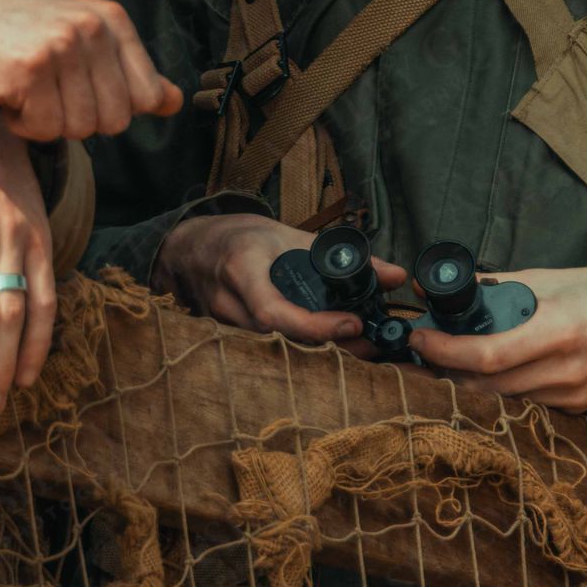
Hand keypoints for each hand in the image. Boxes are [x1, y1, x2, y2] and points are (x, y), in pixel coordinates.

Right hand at [0, 0, 182, 142]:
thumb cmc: (1, 36)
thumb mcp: (72, 43)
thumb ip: (126, 73)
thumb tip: (175, 102)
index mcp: (110, 17)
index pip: (142, 97)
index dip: (102, 106)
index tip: (68, 83)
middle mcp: (92, 26)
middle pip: (114, 121)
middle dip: (73, 118)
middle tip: (38, 87)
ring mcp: (62, 45)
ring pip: (80, 129)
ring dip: (44, 121)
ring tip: (18, 85)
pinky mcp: (29, 69)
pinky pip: (42, 131)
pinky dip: (18, 124)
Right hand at [157, 210, 408, 347]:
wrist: (191, 247)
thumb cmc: (240, 237)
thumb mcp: (289, 234)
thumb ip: (342, 255)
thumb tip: (395, 276)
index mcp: (241, 269)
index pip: (274, 311)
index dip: (314, 326)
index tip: (352, 324)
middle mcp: (227, 302)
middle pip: (279, 339)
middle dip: (328, 346)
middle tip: (371, 345)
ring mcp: (222, 325)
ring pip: (273, 349)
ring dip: (317, 352)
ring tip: (359, 347)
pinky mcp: (226, 339)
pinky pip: (266, 350)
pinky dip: (298, 350)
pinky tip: (327, 347)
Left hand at [409, 262, 586, 413]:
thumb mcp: (555, 277)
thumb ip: (500, 286)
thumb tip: (448, 288)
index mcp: (560, 330)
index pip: (486, 355)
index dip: (443, 350)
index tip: (419, 336)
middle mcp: (566, 371)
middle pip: (485, 385)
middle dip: (445, 368)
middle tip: (423, 349)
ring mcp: (573, 396)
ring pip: (501, 398)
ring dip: (469, 381)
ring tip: (451, 358)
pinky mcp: (578, 410)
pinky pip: (526, 403)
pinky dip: (502, 388)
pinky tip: (494, 370)